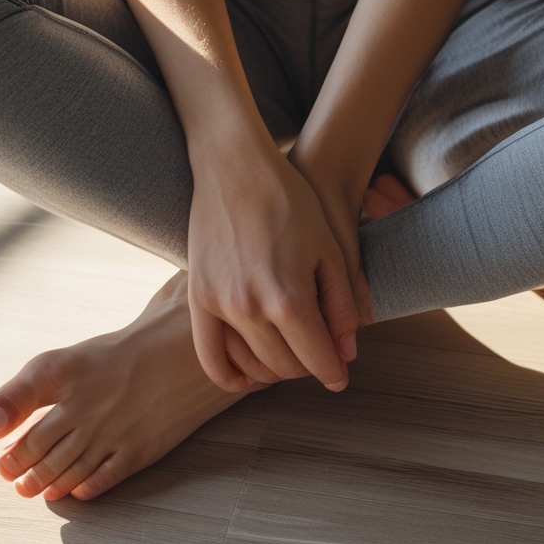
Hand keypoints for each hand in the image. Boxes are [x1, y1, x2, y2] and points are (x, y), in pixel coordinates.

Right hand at [186, 133, 359, 392]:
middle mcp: (251, 308)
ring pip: (252, 366)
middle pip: (286, 367)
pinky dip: (230, 374)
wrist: (235, 167)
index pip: (317, 359)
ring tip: (289, 356)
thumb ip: (341, 304)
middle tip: (317, 355)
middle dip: (308, 367)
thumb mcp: (330, 249)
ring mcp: (219, 305)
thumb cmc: (290, 201)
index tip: (340, 376)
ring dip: (275, 370)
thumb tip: (347, 354)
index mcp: (289, 297)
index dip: (334, 372)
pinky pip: (209, 357)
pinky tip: (247, 374)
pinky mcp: (197, 298)